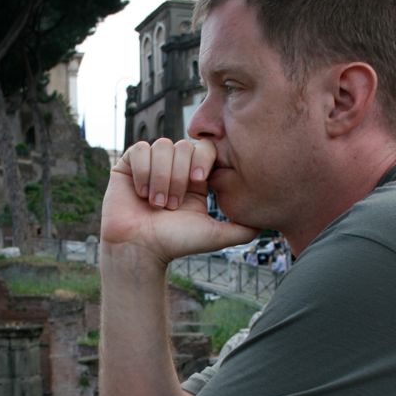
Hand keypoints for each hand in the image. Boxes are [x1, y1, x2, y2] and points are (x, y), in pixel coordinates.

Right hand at [101, 138, 255, 263]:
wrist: (141, 249)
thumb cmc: (175, 243)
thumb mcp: (216, 235)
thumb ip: (242, 229)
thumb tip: (266, 224)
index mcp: (195, 178)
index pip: (205, 148)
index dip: (203, 160)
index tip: (200, 182)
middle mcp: (173, 167)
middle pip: (184, 146)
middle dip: (180, 176)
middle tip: (172, 205)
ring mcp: (151, 164)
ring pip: (162, 146)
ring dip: (161, 177)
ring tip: (155, 203)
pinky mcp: (129, 164)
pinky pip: (140, 150)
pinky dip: (143, 172)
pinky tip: (141, 194)